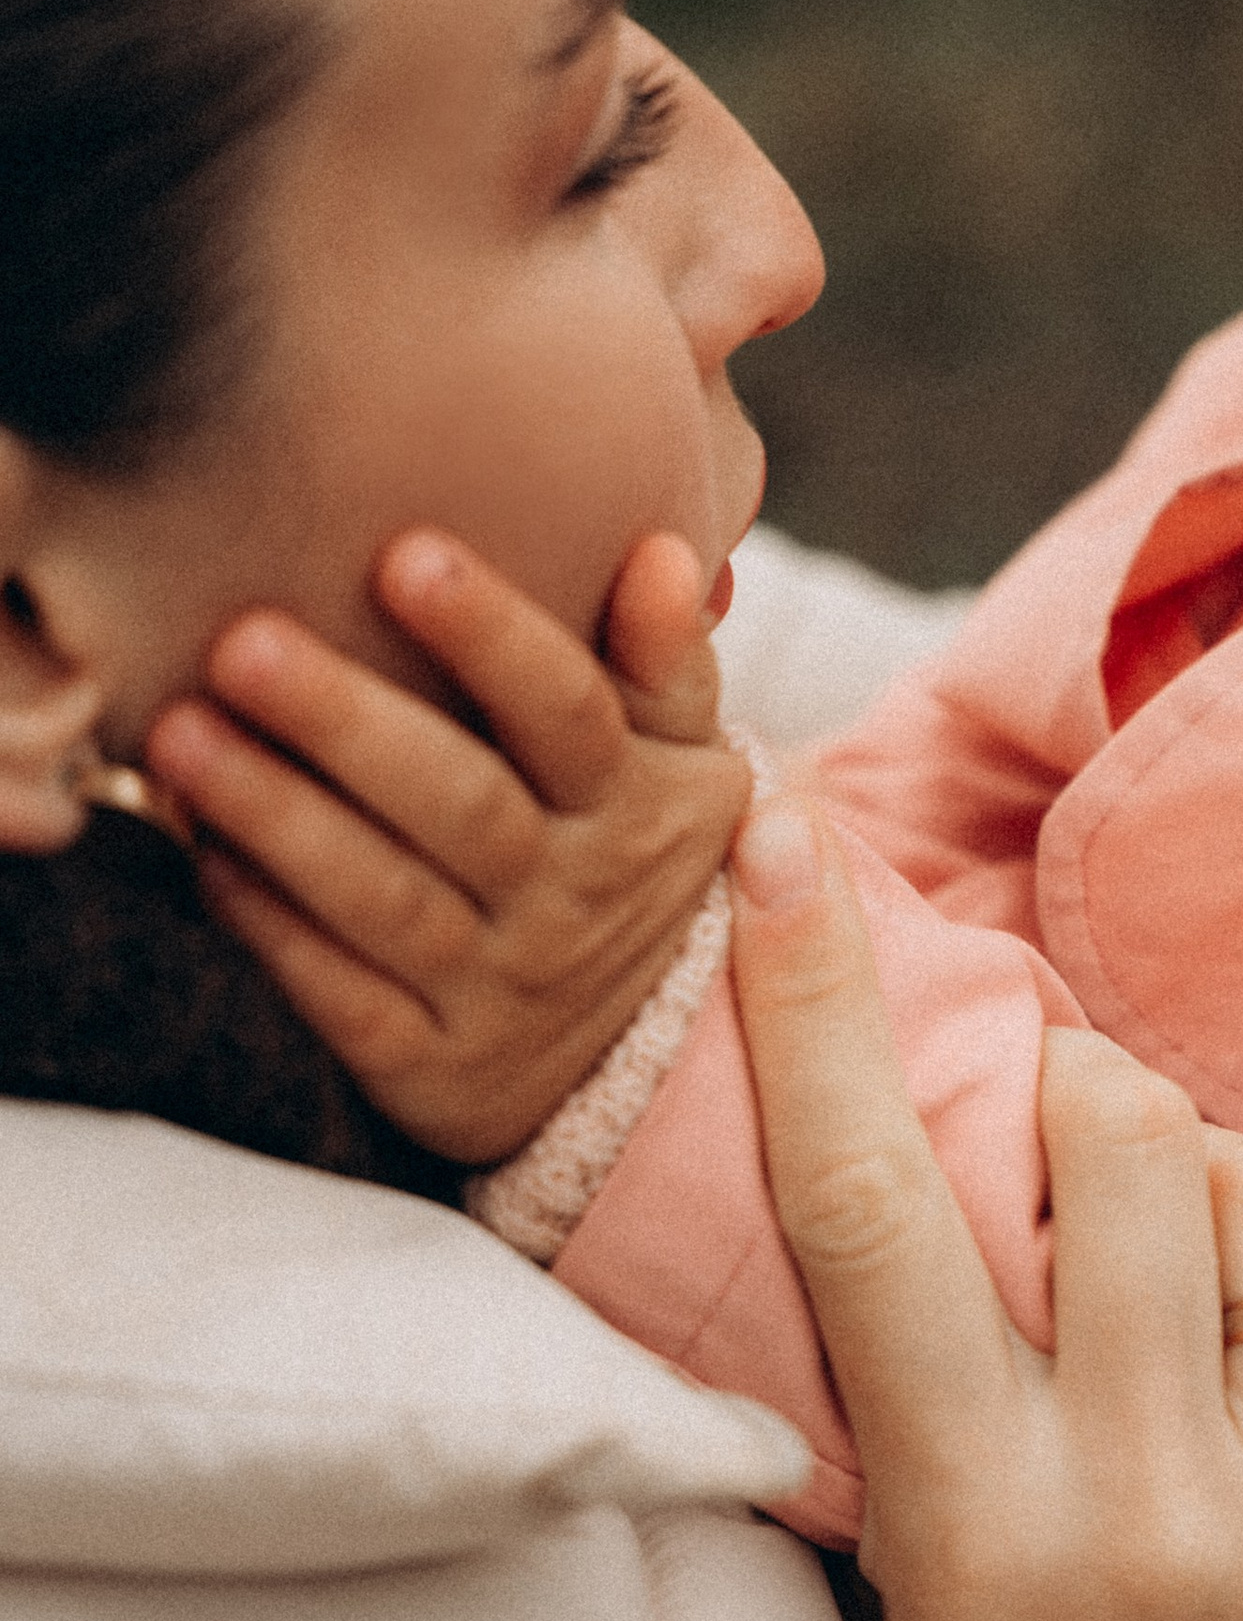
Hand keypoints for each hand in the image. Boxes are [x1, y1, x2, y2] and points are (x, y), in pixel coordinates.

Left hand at [147, 529, 749, 1161]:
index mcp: (637, 806)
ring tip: (180, 736)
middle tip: (244, 643)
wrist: (651, 1054)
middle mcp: (572, 898)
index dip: (495, 637)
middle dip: (347, 723)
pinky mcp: (432, 1068)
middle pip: (462, 804)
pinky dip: (272, 926)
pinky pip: (341, 999)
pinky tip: (204, 852)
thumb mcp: (682, 760)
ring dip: (279, 818)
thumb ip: (664, 659)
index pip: (570, 711)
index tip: (407, 554)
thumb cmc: (628, 850)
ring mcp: (501, 990)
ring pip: (387, 901)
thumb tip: (661, 552)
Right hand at [728, 794, 1242, 1620]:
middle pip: (1122, 1139)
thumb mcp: (909, 1616)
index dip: (812, 1002)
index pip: (866, 1213)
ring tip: (1196, 1265)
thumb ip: (926, 1399)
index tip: (783, 837)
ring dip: (1221, 1169)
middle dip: (1085, 1091)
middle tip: (1075, 1139)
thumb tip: (939, 1144)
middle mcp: (1142, 1524)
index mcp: (966, 1538)